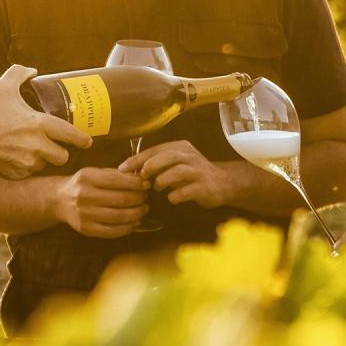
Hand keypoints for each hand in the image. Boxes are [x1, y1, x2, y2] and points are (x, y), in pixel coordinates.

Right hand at [0, 65, 90, 178]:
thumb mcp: (2, 87)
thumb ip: (19, 74)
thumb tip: (32, 71)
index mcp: (39, 124)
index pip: (71, 135)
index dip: (82, 139)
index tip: (87, 141)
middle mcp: (37, 146)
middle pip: (62, 156)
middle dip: (60, 152)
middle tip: (53, 146)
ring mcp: (26, 162)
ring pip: (45, 165)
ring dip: (42, 160)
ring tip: (31, 150)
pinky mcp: (15, 174)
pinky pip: (28, 173)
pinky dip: (26, 168)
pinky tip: (17, 158)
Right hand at [55, 165, 150, 237]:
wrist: (59, 200)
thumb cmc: (82, 184)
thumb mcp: (94, 172)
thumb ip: (115, 174)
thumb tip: (141, 179)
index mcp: (87, 178)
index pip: (117, 180)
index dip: (136, 183)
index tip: (146, 184)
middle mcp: (84, 196)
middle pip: (122, 199)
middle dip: (140, 198)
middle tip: (146, 197)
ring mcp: (85, 214)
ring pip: (120, 216)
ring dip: (137, 213)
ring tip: (143, 209)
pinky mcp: (86, 229)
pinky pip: (112, 231)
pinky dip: (128, 228)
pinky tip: (135, 222)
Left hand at [119, 140, 242, 209]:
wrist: (223, 183)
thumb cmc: (192, 174)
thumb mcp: (175, 164)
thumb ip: (157, 164)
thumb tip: (131, 171)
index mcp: (180, 147)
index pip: (155, 150)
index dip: (137, 159)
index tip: (122, 169)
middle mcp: (190, 156)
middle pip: (167, 156)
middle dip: (150, 167)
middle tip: (141, 178)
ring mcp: (198, 171)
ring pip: (177, 172)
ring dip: (162, 181)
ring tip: (156, 188)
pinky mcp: (204, 187)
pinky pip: (186, 191)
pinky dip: (175, 195)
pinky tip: (172, 198)